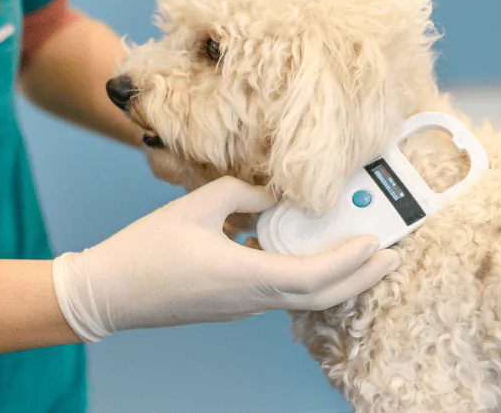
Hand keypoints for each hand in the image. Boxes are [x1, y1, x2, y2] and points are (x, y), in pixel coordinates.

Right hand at [51, 176, 399, 341]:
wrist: (108, 293)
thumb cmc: (145, 250)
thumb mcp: (195, 206)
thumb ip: (241, 194)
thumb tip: (273, 195)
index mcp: (244, 276)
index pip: (313, 276)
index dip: (349, 262)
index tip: (378, 243)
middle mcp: (250, 299)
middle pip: (319, 297)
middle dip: (360, 277)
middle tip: (392, 257)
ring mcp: (240, 307)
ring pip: (301, 297)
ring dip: (336, 278)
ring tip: (362, 255)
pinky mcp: (230, 305)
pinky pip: (279, 291)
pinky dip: (305, 276)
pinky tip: (306, 252)